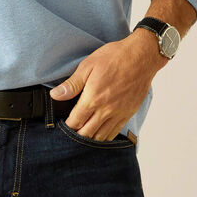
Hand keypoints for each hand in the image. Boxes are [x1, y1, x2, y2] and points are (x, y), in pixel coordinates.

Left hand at [49, 31, 166, 140]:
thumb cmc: (114, 57)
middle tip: (69, 134)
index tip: (61, 126)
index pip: (75, 121)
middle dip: (76, 135)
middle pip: (87, 133)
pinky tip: (99, 135)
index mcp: (93, 98)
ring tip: (81, 136)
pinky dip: (105, 137)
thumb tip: (55, 95)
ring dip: (90, 139)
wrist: (141, 57)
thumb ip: (72, 84)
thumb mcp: (88, 65)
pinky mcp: (128, 113)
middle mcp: (106, 110)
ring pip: (101, 136)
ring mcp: (119, 113)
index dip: (67, 126)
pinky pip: (115, 133)